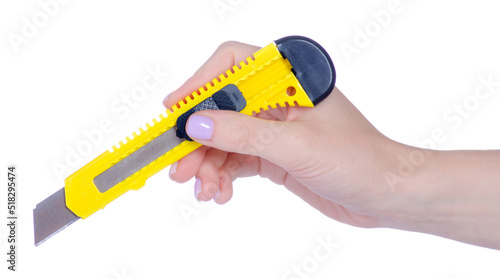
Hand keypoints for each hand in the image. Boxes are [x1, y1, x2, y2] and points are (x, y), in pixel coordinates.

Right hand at [164, 41, 397, 227]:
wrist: (385, 194)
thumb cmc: (357, 159)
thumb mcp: (295, 146)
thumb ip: (244, 134)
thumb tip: (197, 126)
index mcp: (289, 78)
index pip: (232, 65)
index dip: (200, 85)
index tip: (175, 112)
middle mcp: (278, 99)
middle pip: (222, 109)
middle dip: (199, 140)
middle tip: (179, 169)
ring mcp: (274, 128)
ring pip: (225, 139)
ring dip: (208, 165)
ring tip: (204, 190)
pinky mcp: (273, 154)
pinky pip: (236, 159)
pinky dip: (223, 175)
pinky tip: (220, 193)